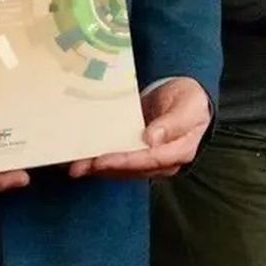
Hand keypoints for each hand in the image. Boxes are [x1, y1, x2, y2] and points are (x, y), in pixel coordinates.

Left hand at [69, 77, 210, 179]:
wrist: (185, 97)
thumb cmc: (190, 99)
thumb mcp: (188, 105)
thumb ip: (173, 122)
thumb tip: (152, 139)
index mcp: (180, 150)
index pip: (151, 160)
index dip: (126, 161)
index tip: (103, 160)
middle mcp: (164, 162)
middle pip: (132, 169)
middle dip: (105, 168)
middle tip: (79, 166)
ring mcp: (149, 161)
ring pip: (122, 169)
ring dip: (98, 168)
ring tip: (74, 166)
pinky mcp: (137, 155)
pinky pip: (118, 161)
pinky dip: (100, 161)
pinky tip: (82, 160)